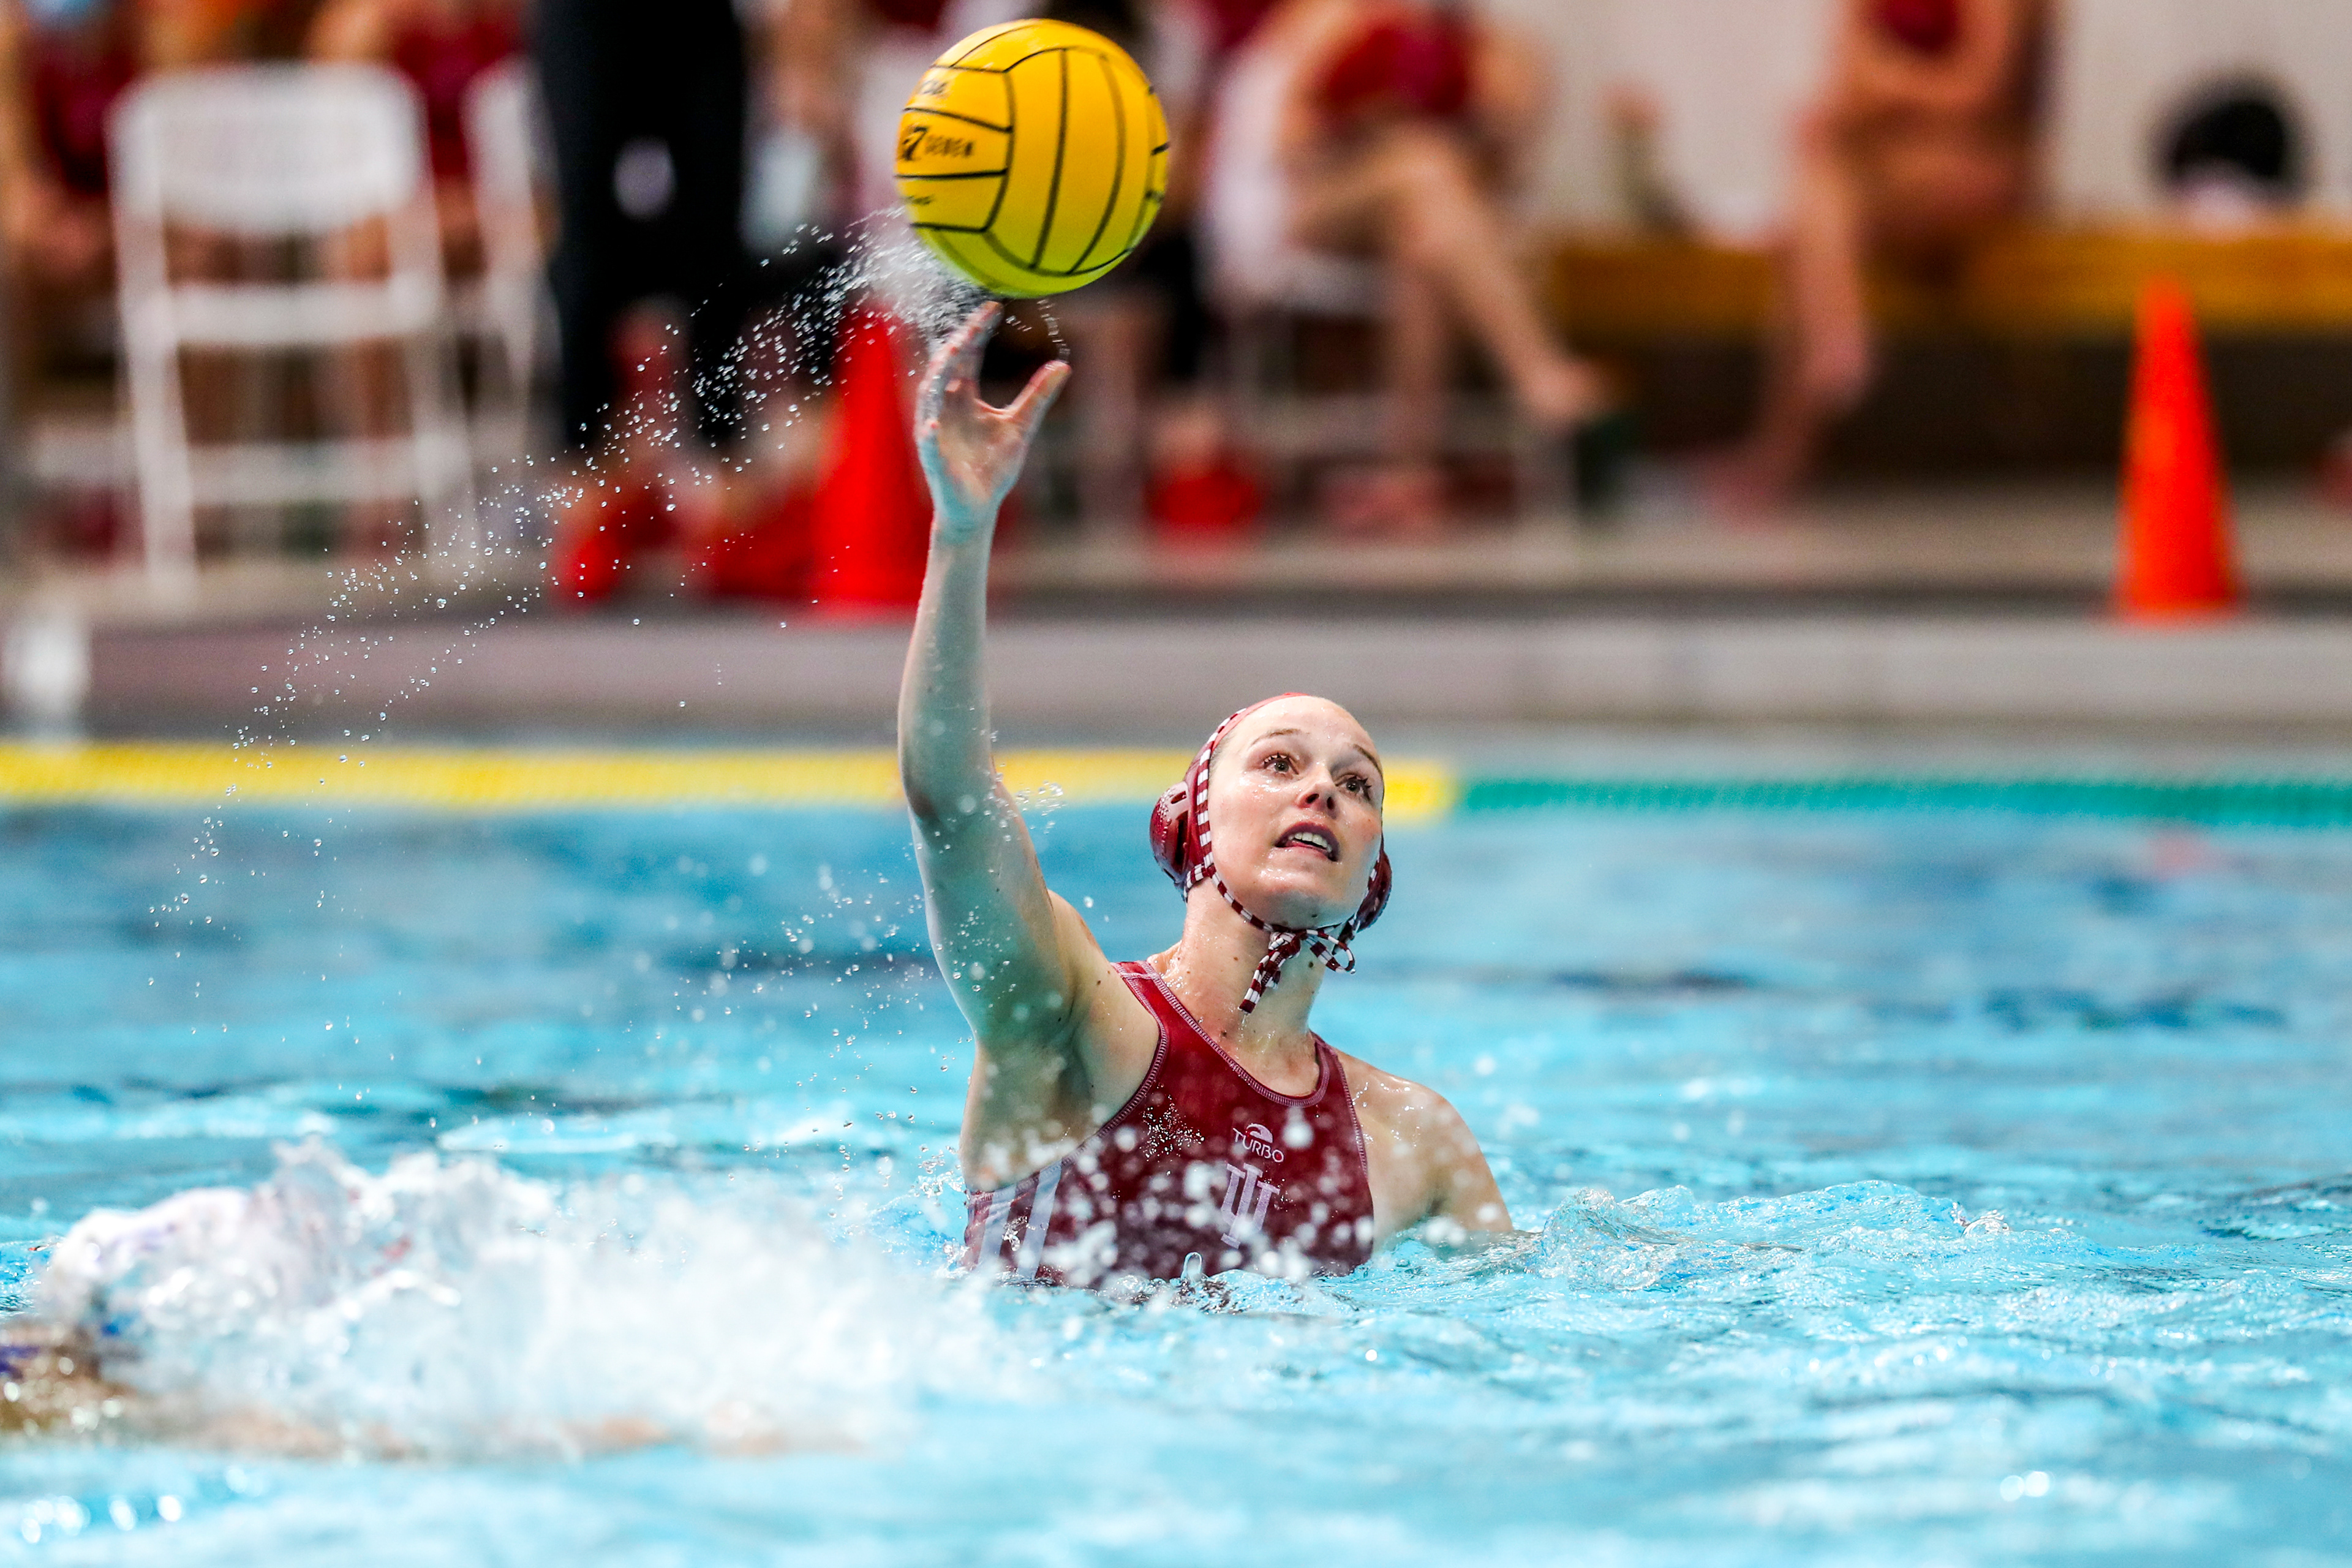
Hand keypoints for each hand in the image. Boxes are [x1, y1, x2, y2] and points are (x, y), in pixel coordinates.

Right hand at [915, 303, 1070, 544]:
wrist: (978, 507)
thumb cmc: (994, 466)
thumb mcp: (1021, 425)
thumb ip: (1038, 395)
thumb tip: (1063, 364)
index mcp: (963, 396)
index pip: (968, 356)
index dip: (977, 331)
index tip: (993, 308)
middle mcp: (944, 407)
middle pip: (947, 366)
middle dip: (959, 342)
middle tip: (976, 320)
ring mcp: (935, 432)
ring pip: (931, 397)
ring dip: (941, 374)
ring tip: (955, 350)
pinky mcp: (934, 460)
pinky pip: (929, 445)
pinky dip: (930, 434)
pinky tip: (934, 424)